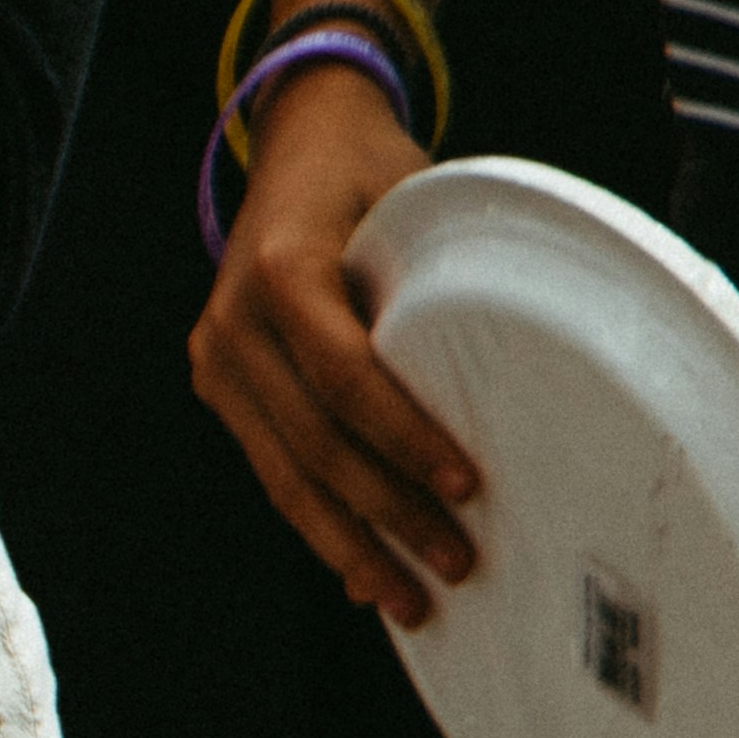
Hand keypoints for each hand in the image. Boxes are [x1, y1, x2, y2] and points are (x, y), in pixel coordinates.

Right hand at [185, 60, 484, 624]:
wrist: (296, 138)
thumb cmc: (371, 168)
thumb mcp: (413, 195)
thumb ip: (441, 273)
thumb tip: (520, 363)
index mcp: (280, 271)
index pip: (344, 376)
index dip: (405, 437)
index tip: (467, 485)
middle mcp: (233, 322)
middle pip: (314, 443)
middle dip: (387, 514)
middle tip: (457, 563)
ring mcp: (218, 359)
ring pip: (284, 475)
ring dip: (350, 545)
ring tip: (410, 599)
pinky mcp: (222, 387)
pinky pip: (272, 468)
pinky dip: (320, 523)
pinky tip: (362, 573)